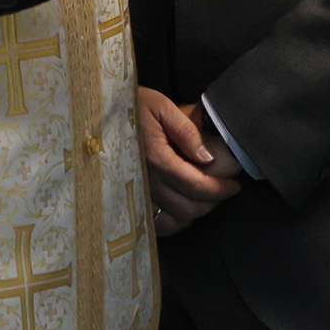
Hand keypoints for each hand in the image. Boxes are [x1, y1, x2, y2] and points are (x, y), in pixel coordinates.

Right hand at [137, 86, 243, 232]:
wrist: (95, 114)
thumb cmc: (130, 106)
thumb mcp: (160, 106)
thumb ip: (186, 131)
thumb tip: (207, 158)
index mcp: (156, 158)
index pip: (196, 184)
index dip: (219, 189)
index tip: (234, 186)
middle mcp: (145, 181)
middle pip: (188, 207)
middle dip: (211, 202)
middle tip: (223, 191)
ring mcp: (135, 193)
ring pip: (174, 219)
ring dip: (195, 213)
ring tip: (204, 198)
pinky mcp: (127, 199)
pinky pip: (155, 224)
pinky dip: (173, 222)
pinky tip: (181, 210)